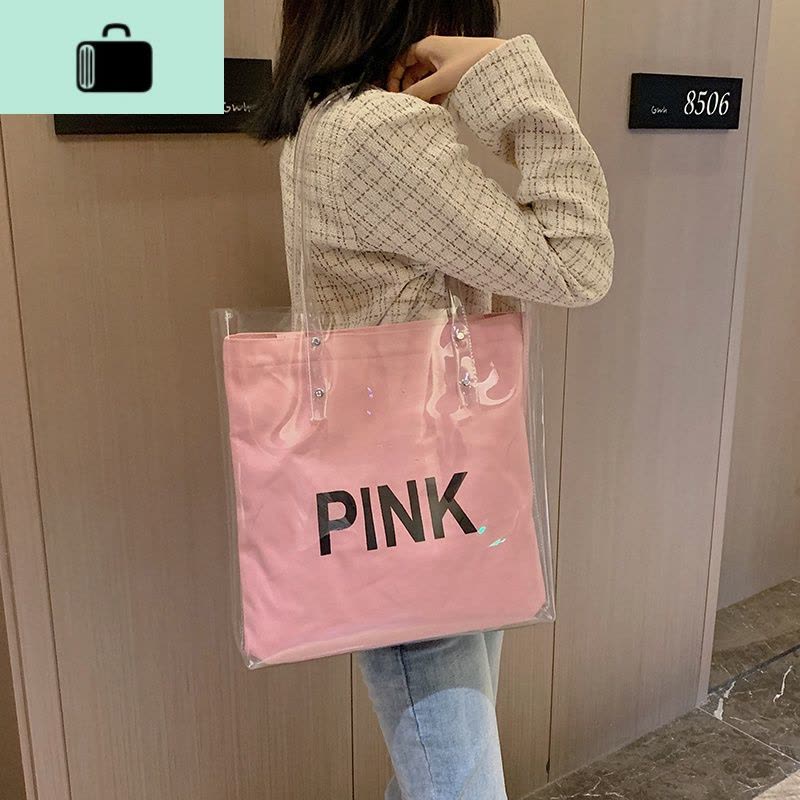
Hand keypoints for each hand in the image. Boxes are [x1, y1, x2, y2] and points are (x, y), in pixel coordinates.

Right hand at [387, 36, 505, 103]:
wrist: (501, 64)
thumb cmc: (474, 63)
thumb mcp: (442, 79)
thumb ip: (421, 91)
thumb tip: (404, 101)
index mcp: (428, 47)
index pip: (402, 60)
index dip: (394, 76)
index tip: (393, 93)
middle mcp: (434, 53)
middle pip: (412, 72)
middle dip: (408, 88)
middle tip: (405, 106)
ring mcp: (445, 64)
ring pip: (425, 80)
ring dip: (422, 95)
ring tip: (419, 111)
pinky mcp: (454, 75)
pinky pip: (438, 87)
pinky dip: (434, 97)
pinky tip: (433, 110)